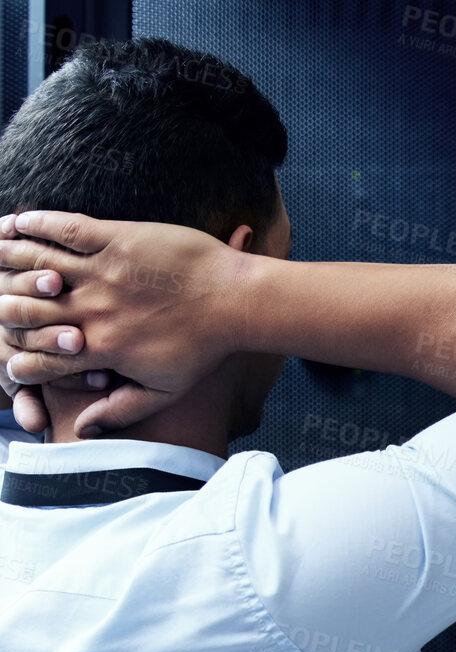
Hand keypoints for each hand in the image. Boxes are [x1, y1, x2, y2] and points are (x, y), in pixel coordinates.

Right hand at [0, 210, 243, 434]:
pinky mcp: (117, 239)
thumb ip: (122, 409)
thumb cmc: (205, 349)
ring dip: (8, 258)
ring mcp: (103, 272)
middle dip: (1, 307)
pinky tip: (19, 221)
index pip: (38, 358)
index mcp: (100, 349)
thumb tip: (85, 430)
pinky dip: (37, 223)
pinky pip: (65, 228)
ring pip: (37, 263)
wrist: (236, 302)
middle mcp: (94, 311)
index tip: (10, 359)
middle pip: (25, 309)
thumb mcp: (166, 391)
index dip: (17, 361)